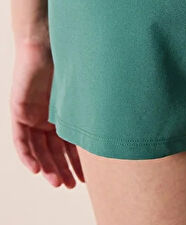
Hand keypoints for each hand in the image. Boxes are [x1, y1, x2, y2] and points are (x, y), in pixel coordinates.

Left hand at [10, 37, 84, 186]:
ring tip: (59, 183)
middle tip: (73, 186)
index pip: (71, 144)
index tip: (88, 179)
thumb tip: (127, 125)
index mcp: (66, 112)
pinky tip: (38, 170)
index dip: (79, 162)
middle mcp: (49, 116)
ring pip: (38, 149)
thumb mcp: (89, 90)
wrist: (51, 39)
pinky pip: (20, 140)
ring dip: (48, 167)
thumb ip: (99, 109)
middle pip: (54, 151)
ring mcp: (33, 114)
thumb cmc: (76, 59)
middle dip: (63, 169)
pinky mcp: (18, 110)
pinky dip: (28, 156)